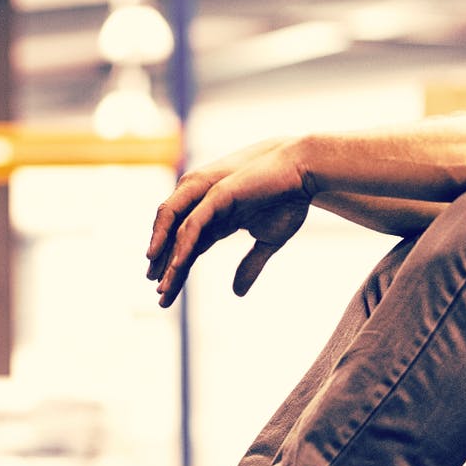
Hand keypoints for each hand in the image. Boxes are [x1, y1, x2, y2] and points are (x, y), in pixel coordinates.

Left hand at [146, 138, 312, 306]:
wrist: (305, 168)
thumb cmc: (290, 199)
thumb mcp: (270, 241)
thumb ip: (250, 264)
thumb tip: (236, 293)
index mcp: (217, 217)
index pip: (189, 247)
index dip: (178, 271)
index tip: (167, 296)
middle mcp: (206, 206)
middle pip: (177, 241)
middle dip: (166, 269)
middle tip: (160, 297)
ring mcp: (209, 197)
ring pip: (179, 232)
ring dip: (168, 259)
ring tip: (162, 286)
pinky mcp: (218, 194)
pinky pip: (194, 223)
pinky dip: (184, 244)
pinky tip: (177, 266)